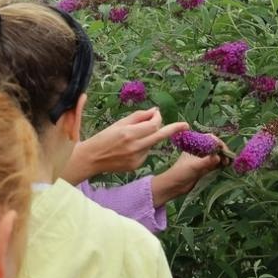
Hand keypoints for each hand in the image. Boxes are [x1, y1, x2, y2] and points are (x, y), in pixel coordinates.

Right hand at [67, 109, 188, 181]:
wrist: (91, 158)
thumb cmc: (103, 137)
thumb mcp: (119, 123)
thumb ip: (138, 117)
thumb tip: (155, 111)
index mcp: (129, 133)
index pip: (153, 124)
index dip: (158, 118)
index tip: (159, 114)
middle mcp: (135, 147)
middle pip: (159, 136)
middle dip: (173, 129)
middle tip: (185, 125)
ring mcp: (137, 158)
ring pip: (151, 143)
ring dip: (149, 137)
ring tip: (133, 137)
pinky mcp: (136, 165)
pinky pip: (145, 152)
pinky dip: (143, 147)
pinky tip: (130, 148)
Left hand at [151, 137, 229, 205]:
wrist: (174, 186)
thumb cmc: (181, 173)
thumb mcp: (194, 166)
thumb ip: (206, 161)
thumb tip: (218, 157)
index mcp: (194, 145)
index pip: (209, 139)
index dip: (218, 143)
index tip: (223, 150)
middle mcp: (200, 151)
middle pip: (215, 147)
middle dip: (222, 151)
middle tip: (227, 159)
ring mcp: (203, 159)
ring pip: (216, 156)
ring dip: (223, 158)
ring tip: (227, 163)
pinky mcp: (205, 168)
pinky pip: (216, 164)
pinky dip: (221, 164)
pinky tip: (224, 166)